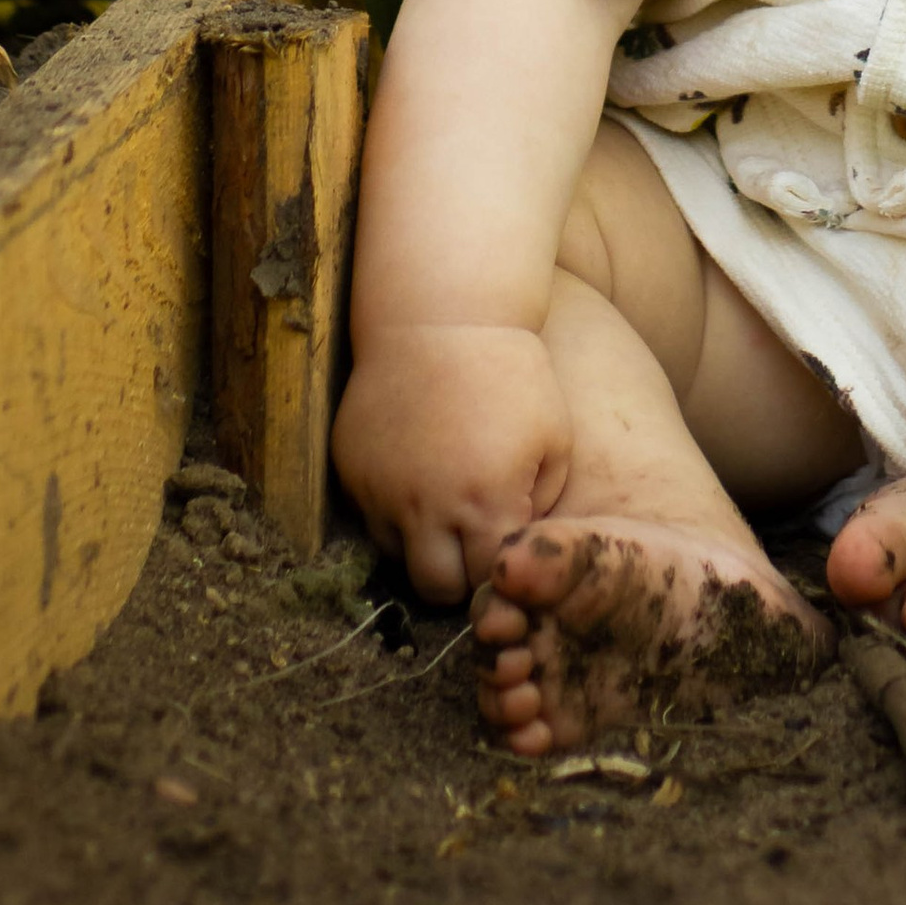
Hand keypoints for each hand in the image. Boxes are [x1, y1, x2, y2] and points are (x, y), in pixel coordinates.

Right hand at [334, 320, 572, 603]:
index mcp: (485, 504)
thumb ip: (543, 504)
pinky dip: (389, 509)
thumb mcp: (554, 438)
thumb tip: (521, 543)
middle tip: (469, 543)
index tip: (505, 552)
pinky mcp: (351, 469)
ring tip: (440, 504)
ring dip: (418, 543)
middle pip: (434, 589)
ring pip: (394, 556)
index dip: (500, 571)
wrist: (441, 315)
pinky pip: (368, 514)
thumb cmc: (511, 372)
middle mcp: (426, 509)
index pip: (489, 581)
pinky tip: (413, 473)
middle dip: (456, 577)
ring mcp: (381, 491)